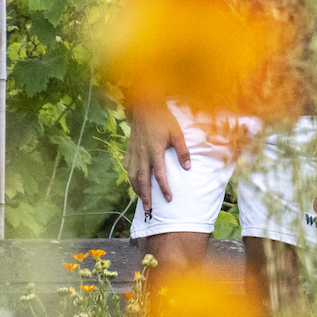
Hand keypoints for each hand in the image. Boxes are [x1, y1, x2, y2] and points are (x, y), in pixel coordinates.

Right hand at [123, 101, 189, 217]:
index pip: (159, 175)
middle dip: (146, 196)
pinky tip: (133, 181)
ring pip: (133, 176)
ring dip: (137, 189)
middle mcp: (142, 155)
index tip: (169, 199)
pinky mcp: (129, 149)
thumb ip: (182, 151)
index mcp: (154, 151)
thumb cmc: (163, 119)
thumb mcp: (177, 133)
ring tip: (142, 199)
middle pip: (142, 180)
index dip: (164, 188)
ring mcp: (134, 153)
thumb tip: (188, 168)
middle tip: (149, 209)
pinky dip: (130, 176)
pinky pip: (128, 167)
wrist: (145, 107)